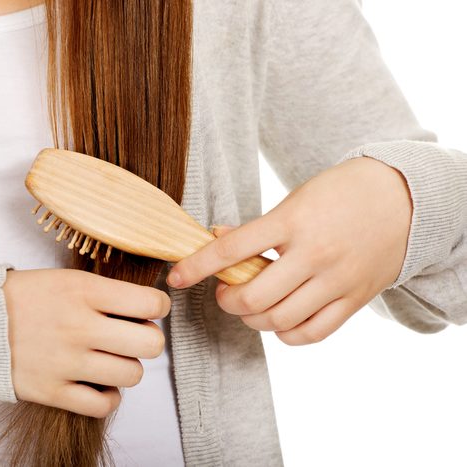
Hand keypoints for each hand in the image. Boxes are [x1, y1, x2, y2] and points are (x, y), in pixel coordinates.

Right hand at [4, 268, 170, 416]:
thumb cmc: (24, 298)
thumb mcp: (65, 279)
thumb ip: (106, 293)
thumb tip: (148, 311)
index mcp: (84, 291)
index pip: (151, 303)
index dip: (158, 307)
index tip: (147, 310)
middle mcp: (79, 326)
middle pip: (151, 344)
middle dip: (148, 340)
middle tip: (132, 337)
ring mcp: (65, 362)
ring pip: (132, 375)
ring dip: (126, 368)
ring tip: (109, 359)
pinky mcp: (51, 391)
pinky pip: (103, 405)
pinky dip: (107, 397)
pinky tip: (97, 383)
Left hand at [167, 157, 411, 344]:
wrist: (403, 197)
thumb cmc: (340, 193)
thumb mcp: (294, 199)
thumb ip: (256, 227)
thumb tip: (214, 240)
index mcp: (292, 221)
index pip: (230, 251)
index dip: (195, 267)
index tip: (175, 278)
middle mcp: (313, 254)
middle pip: (253, 298)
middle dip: (226, 300)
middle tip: (223, 292)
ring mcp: (336, 280)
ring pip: (278, 321)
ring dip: (251, 319)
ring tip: (249, 305)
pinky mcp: (354, 299)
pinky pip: (311, 334)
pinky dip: (286, 334)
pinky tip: (278, 320)